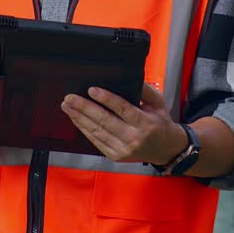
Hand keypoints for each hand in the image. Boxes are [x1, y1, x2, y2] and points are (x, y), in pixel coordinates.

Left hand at [61, 82, 186, 164]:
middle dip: (84, 108)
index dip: (106, 99)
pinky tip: (76, 119)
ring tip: (67, 106)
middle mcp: (133, 138)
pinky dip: (84, 129)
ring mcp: (123, 149)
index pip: (122, 109)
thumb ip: (145, 90)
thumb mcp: (158, 103)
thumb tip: (129, 76)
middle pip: (104, 121)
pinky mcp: (115, 156)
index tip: (92, 90)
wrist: (166, 150)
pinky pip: (96, 141)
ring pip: (96, 132)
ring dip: (79, 118)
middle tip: (70, 98)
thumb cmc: (160, 123)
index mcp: (145, 123)